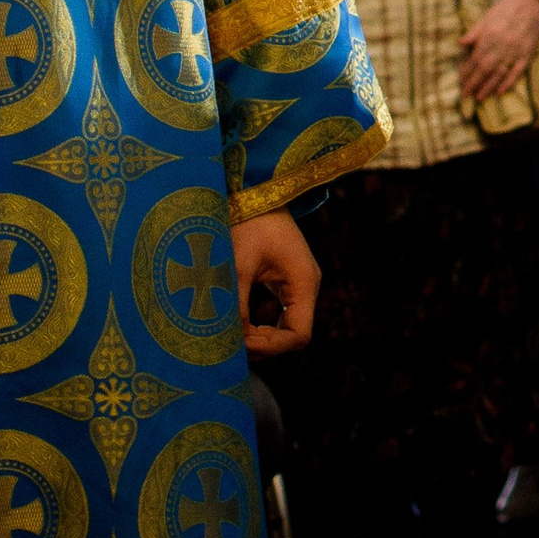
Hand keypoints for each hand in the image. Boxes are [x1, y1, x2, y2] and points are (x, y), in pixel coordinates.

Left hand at [232, 211, 319, 357]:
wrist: (254, 191)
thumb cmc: (248, 222)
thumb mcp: (239, 263)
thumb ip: (237, 303)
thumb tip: (231, 339)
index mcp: (304, 282)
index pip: (299, 335)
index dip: (272, 347)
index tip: (242, 345)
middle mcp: (307, 287)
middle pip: (294, 335)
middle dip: (264, 344)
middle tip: (231, 345)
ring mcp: (298, 285)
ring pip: (286, 328)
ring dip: (261, 337)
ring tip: (233, 337)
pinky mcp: (286, 282)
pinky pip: (279, 316)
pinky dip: (260, 326)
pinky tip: (239, 326)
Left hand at [458, 0, 538, 103]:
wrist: (530, 5)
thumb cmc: (504, 11)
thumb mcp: (486, 18)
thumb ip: (474, 32)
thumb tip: (460, 43)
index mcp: (490, 35)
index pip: (476, 58)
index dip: (467, 72)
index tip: (461, 82)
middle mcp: (502, 45)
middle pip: (486, 68)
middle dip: (475, 83)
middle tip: (466, 95)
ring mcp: (516, 51)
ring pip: (500, 73)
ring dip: (489, 87)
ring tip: (480, 97)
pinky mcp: (527, 55)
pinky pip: (517, 72)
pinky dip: (509, 83)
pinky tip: (500, 92)